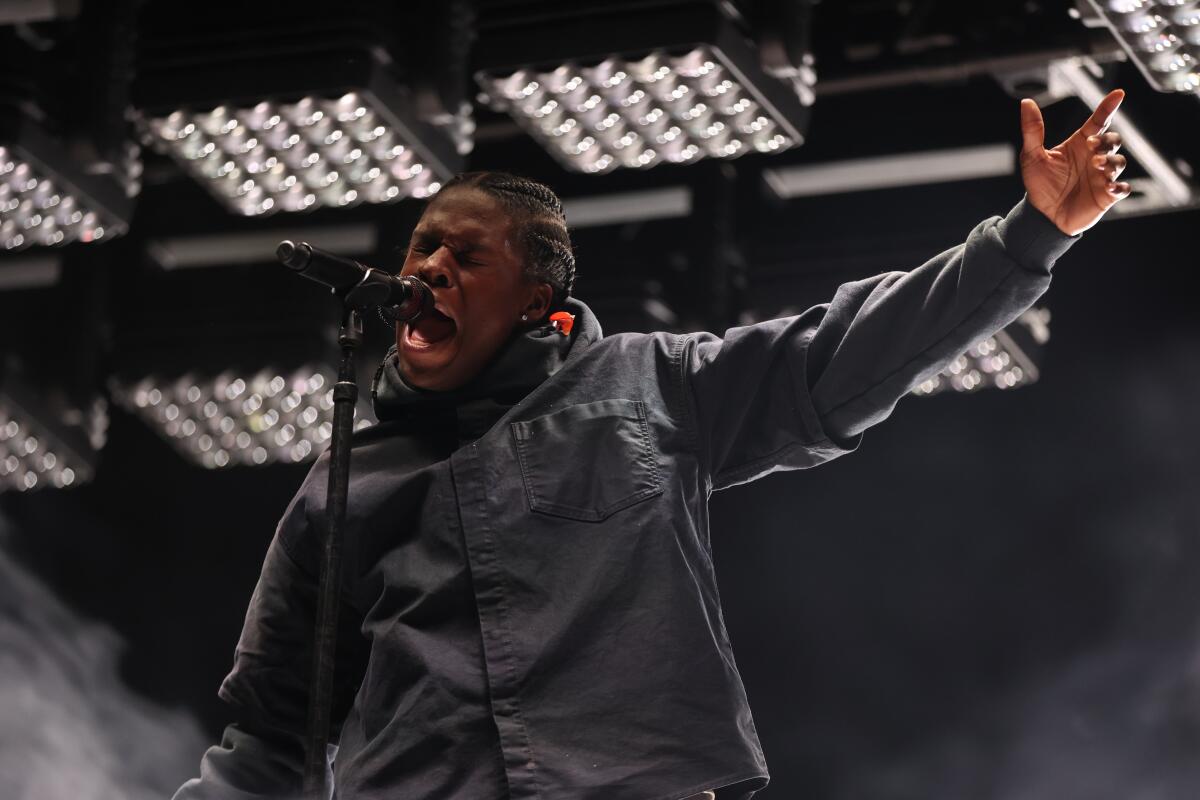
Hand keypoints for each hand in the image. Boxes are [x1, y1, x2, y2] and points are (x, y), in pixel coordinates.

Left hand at [1019, 89, 1131, 235]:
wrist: (1042, 216)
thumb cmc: (1040, 184)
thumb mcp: (1032, 156)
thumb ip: (1032, 130)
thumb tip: (1026, 103)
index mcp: (1080, 144)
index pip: (1099, 121)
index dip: (1108, 107)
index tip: (1118, 94)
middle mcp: (1094, 157)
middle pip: (1113, 140)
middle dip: (1106, 140)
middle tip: (1092, 146)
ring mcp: (1102, 176)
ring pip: (1120, 162)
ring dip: (1112, 161)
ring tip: (1097, 165)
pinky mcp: (1106, 196)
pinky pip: (1123, 189)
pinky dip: (1120, 186)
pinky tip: (1110, 187)